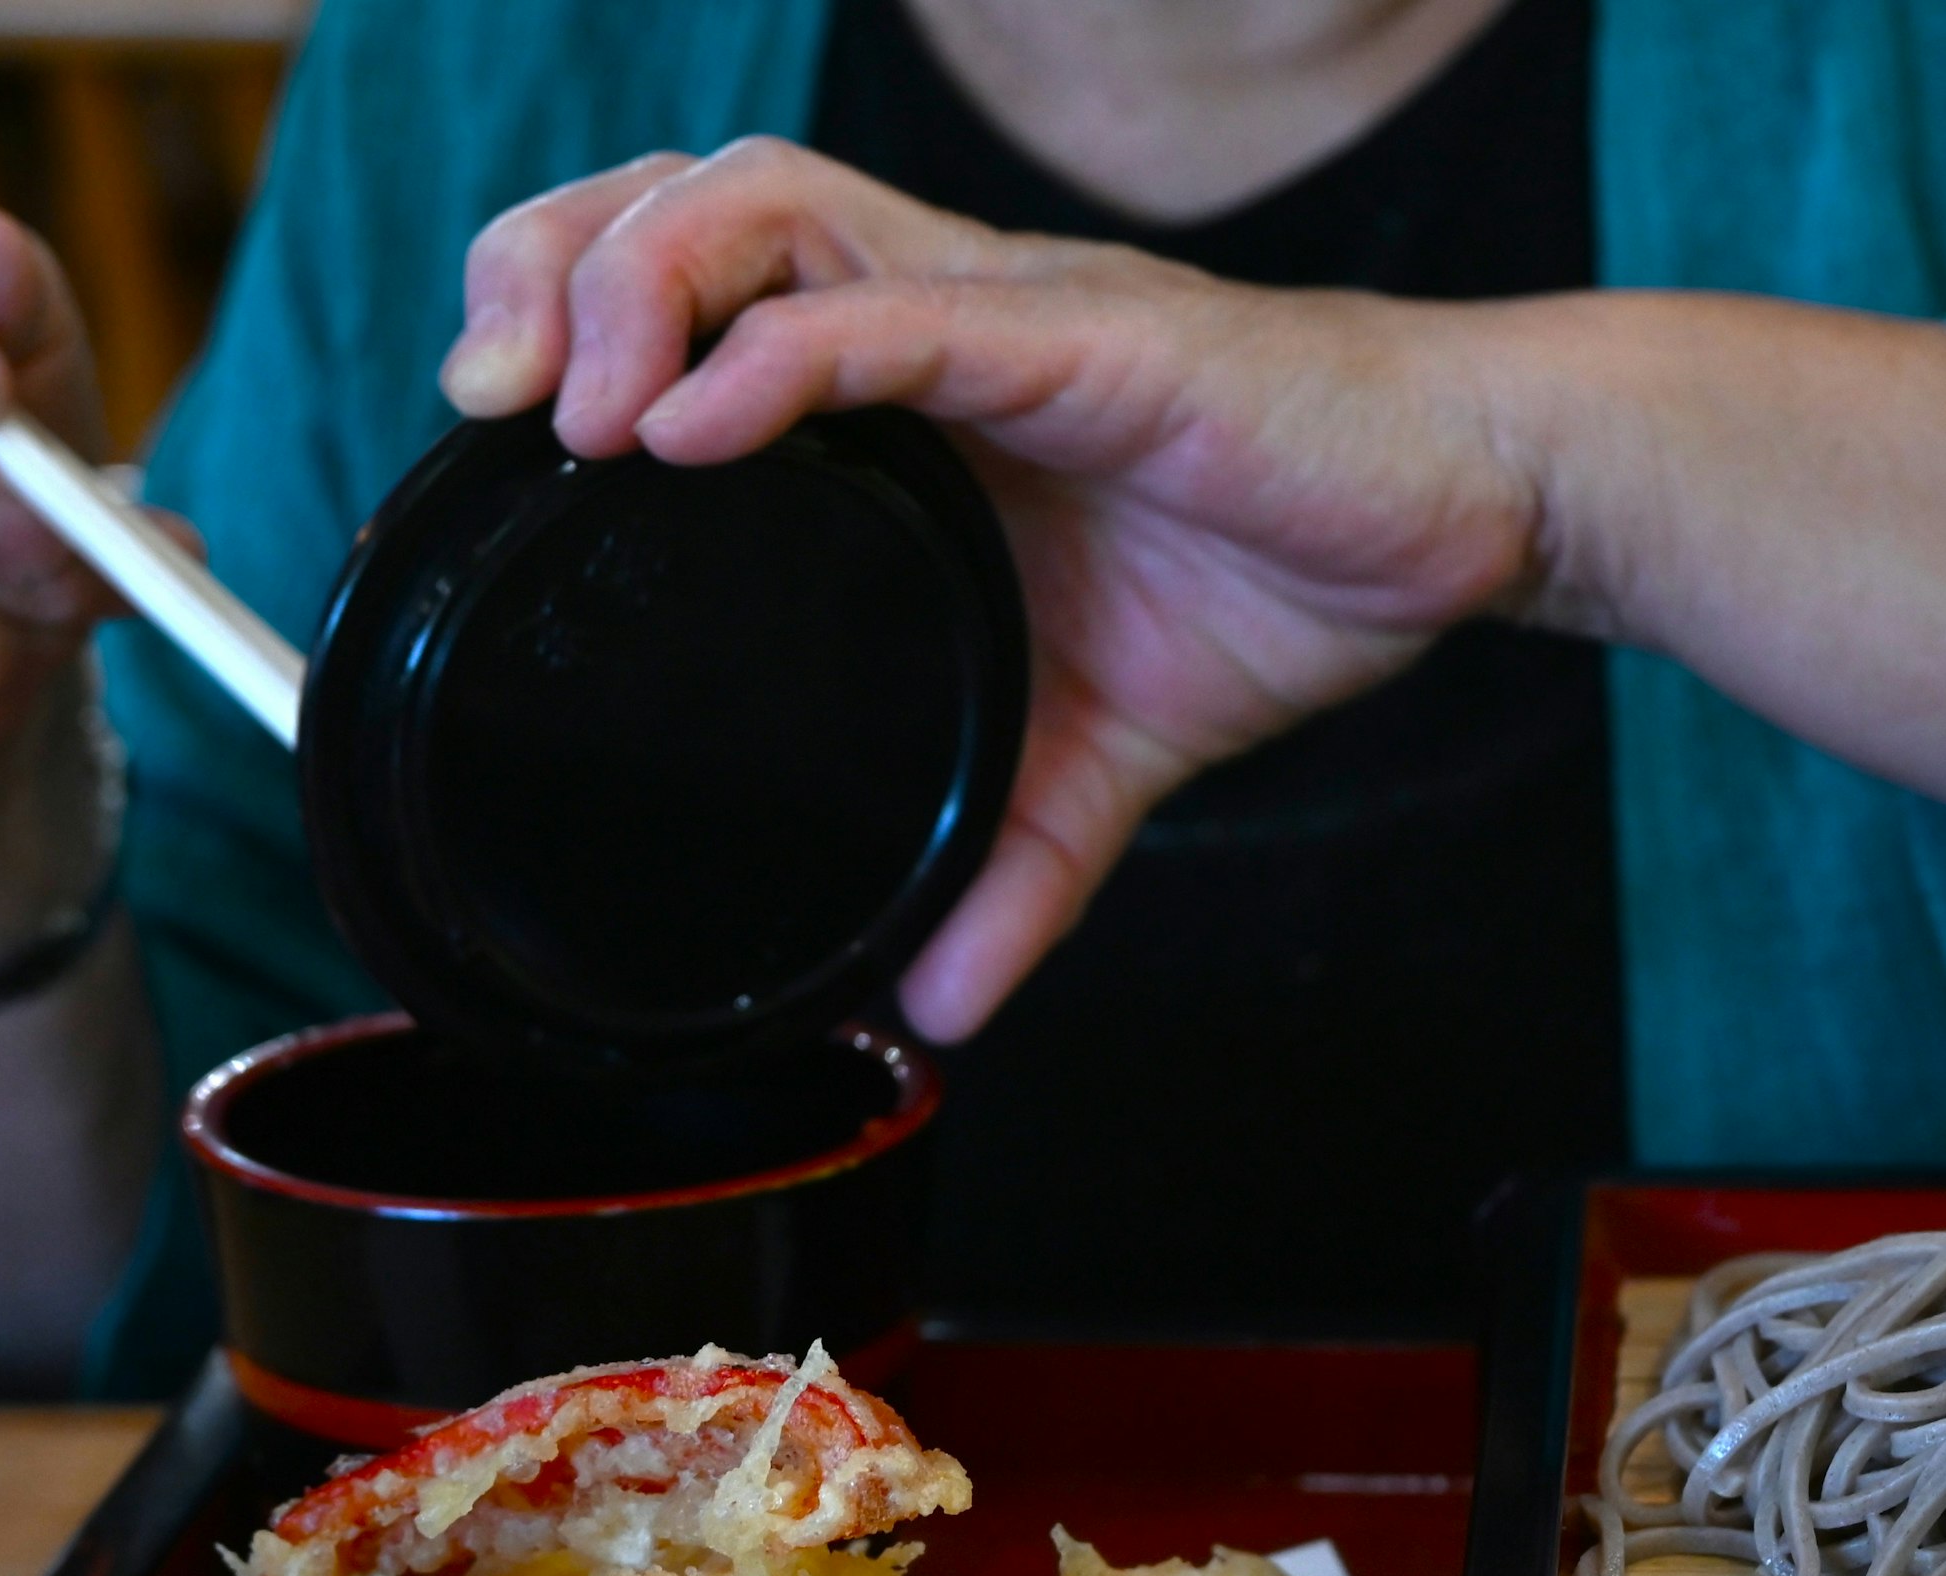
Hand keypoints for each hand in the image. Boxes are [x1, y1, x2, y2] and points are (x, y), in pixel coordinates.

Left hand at [440, 143, 1550, 1041]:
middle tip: (476, 404)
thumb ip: (1010, 872)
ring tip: (566, 410)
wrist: (1469, 509)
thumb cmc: (1289, 568)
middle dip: (544, 265)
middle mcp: (930, 313)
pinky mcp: (1085, 340)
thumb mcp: (1109, 759)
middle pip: (675, 199)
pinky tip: (691, 420)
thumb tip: (939, 1007)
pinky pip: (899, 312)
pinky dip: (780, 358)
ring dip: (631, 287)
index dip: (558, 323)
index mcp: (909, 387)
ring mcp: (999, 312)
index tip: (481, 445)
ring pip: (762, 207)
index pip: (683, 285)